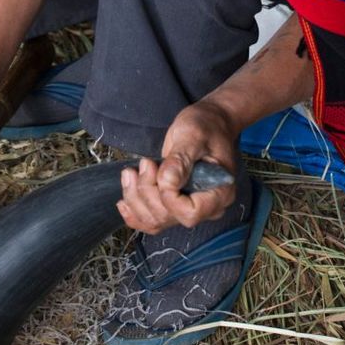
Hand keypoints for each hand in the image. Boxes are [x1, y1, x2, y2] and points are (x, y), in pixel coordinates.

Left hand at [118, 99, 239, 233]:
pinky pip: (152, 220)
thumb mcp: (193, 136)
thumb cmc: (206, 126)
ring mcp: (189, 207)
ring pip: (156, 220)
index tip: (159, 171)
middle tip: (144, 163)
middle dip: (147, 191)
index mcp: (219, 193)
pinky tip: (124, 201)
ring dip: (135, 198)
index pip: (190, 213)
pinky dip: (134, 212)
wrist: (209, 123)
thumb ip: (180, 160)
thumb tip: (166, 182)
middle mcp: (206, 207)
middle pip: (169, 217)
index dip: (168, 198)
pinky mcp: (174, 204)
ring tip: (130, 172)